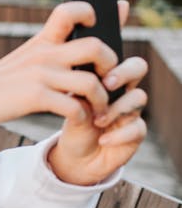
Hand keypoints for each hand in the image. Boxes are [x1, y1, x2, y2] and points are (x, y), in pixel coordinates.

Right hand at [0, 1, 142, 130]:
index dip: (90, 13)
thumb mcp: (30, 54)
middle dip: (111, 66)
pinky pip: (74, 107)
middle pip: (96, 47)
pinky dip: (82, 117)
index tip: (97, 27)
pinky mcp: (36, 97)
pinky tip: (79, 119)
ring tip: (99, 108)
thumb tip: (81, 31)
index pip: (71, 11)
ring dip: (102, 100)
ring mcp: (41, 75)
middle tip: (109, 80)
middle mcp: (45, 53)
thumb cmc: (6, 78)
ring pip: (91, 82)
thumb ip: (56, 44)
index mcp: (44, 40)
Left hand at [48, 45, 147, 184]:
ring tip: (97, 120)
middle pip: (138, 67)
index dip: (111, 54)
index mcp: (106, 76)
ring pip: (138, 97)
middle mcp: (123, 89)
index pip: (117, 55)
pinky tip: (103, 140)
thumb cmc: (72, 120)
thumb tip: (74, 68)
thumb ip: (74, 83)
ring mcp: (132, 109)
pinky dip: (119, 135)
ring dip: (117, 108)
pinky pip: (138, 128)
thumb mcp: (68, 99)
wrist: (74, 152)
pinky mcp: (135, 132)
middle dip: (124, 72)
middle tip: (107, 83)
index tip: (94, 61)